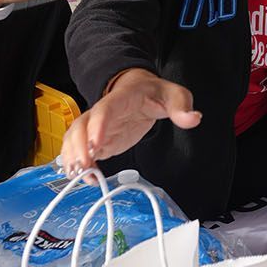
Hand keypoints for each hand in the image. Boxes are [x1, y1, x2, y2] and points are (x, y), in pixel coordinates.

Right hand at [59, 69, 200, 173]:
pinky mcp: (97, 140)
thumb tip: (193, 118)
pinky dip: (77, 163)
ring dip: (73, 157)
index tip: (96, 145)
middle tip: (85, 166)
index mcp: (120, 99)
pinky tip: (85, 177)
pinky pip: (79, 150)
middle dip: (78, 147)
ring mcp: (96, 127)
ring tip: (82, 175)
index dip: (98, 126)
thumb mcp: (174, 94)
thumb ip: (181, 106)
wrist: (138, 88)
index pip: (105, 110)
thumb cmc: (154, 92)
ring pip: (74, 138)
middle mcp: (103, 112)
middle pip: (81, 126)